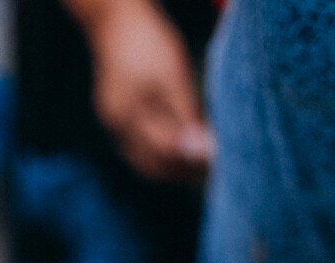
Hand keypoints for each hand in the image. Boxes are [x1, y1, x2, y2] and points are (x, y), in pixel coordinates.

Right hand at [85, 0, 214, 181]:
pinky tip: (180, 152)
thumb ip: (186, 115)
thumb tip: (201, 153)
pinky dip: (161, 156)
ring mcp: (113, 125)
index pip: (167, 155)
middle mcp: (117, 128)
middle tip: (215, 172)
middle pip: (153, 167)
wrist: (115, 17)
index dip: (195, 163)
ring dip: (173, 169)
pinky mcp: (114, 120)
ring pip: (145, 163)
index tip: (222, 163)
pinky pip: (139, 150)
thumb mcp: (173, 74)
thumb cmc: (148, 38)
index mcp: (128, 117)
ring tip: (201, 167)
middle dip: (184, 174)